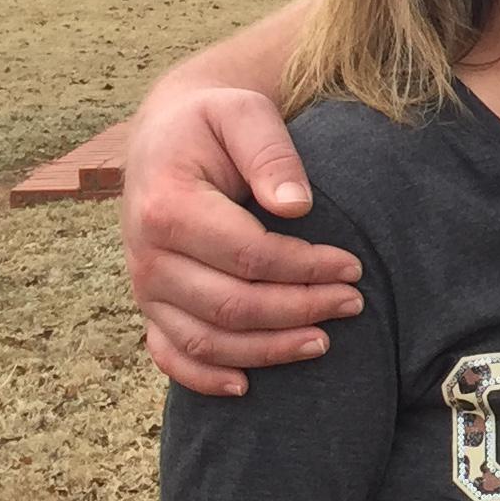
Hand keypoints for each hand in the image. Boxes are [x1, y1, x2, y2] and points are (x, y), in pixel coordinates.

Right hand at [122, 84, 361, 396]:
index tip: (354, 267)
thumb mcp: (243, 113)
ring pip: (206, 339)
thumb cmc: (214, 123)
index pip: (250, 256)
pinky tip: (246, 387)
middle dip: (300, 310)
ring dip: (268, 351)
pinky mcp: (150, 304)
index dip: (307, 268)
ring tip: (323, 343)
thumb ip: (270, 152)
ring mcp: (145, 286)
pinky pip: (169, 354)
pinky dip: (204, 377)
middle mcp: (148, 254)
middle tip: (353, 304)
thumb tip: (296, 205)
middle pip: (232, 305)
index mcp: (168, 206)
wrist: (168, 136)